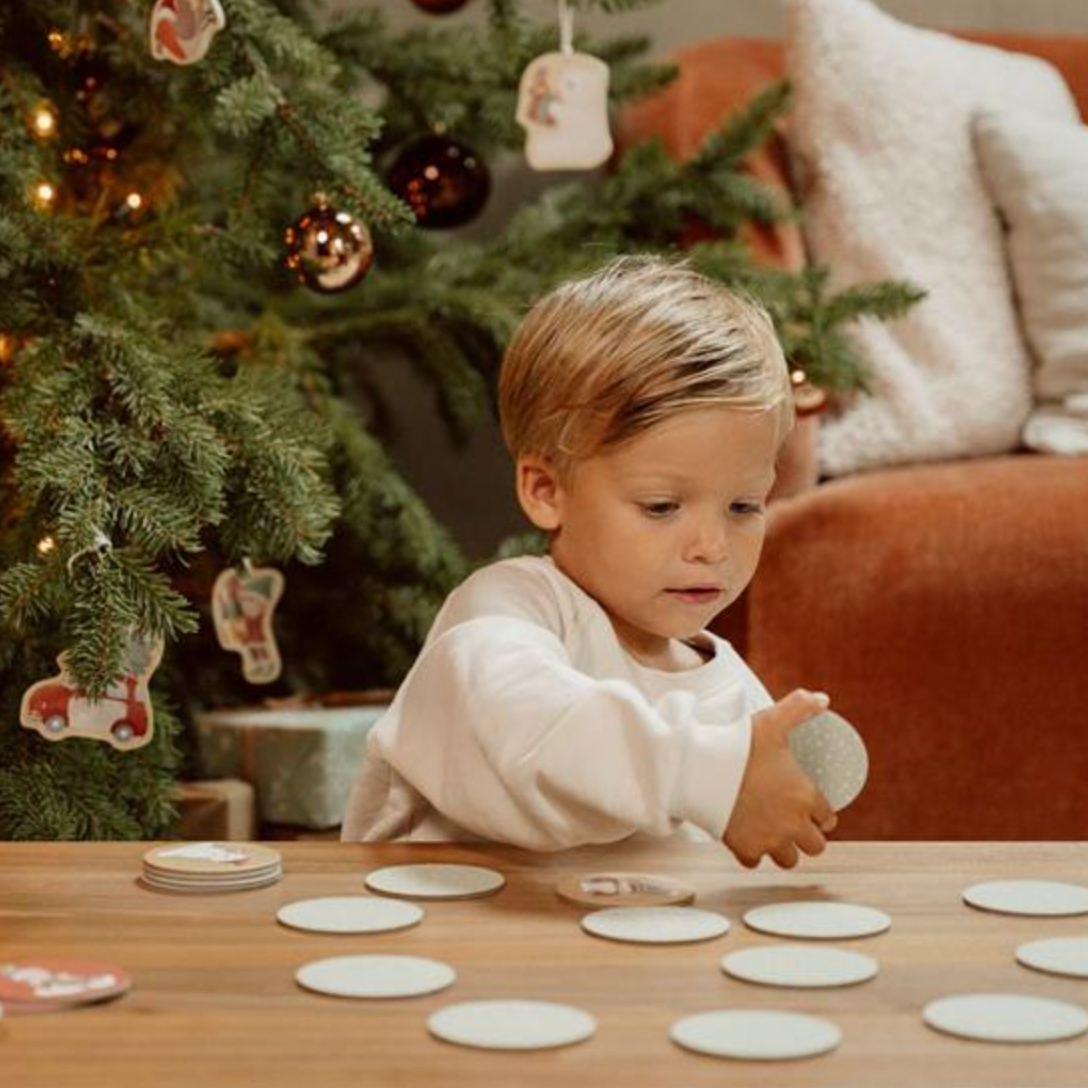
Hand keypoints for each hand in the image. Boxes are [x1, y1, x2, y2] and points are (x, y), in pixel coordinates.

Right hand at [722, 688, 837, 868]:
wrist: (700, 768)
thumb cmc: (738, 745)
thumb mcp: (772, 721)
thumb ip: (799, 707)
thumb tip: (823, 699)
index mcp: (805, 796)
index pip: (828, 817)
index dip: (823, 814)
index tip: (814, 811)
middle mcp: (792, 823)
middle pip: (815, 845)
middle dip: (808, 836)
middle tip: (795, 824)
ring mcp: (769, 839)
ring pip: (789, 859)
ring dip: (784, 849)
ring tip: (774, 835)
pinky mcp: (745, 849)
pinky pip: (755, 862)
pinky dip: (752, 853)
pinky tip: (748, 840)